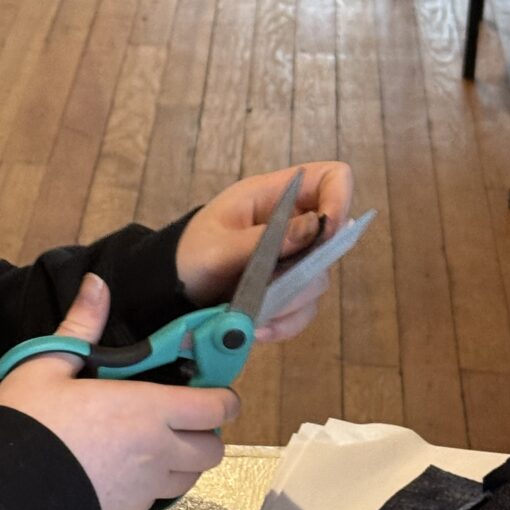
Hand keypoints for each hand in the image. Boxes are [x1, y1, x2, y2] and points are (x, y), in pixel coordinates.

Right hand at [0, 274, 239, 509]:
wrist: (4, 496)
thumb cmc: (28, 425)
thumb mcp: (46, 367)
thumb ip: (81, 327)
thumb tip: (98, 284)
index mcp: (148, 410)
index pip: (217, 408)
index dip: (223, 397)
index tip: (211, 389)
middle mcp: (158, 452)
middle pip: (213, 448)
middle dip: (206, 432)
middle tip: (179, 417)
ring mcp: (146, 489)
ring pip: (191, 477)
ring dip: (184, 460)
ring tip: (154, 443)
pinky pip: (160, 499)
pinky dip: (157, 484)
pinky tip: (126, 468)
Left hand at [176, 161, 352, 340]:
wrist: (170, 290)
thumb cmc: (188, 254)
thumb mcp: (219, 245)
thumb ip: (265, 239)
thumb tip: (316, 227)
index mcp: (274, 197)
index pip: (330, 179)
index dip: (339, 198)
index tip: (327, 231)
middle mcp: (291, 227)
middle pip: (331, 240)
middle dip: (308, 269)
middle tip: (275, 285)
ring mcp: (291, 261)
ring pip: (317, 281)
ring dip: (291, 302)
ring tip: (256, 316)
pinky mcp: (285, 292)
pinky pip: (302, 310)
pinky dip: (284, 324)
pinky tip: (258, 330)